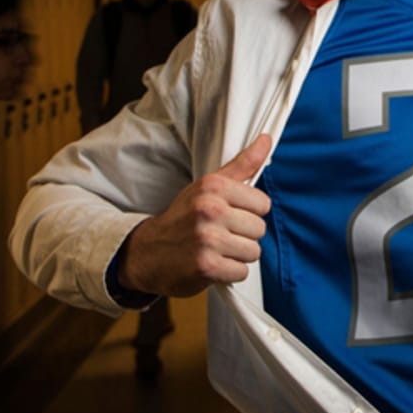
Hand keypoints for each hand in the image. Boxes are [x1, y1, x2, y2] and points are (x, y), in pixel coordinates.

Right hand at [119, 134, 272, 296]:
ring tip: (217, 249)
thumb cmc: (183, 217)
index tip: (231, 215)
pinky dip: (230, 272)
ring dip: (238, 255)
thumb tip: (267, 139)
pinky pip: (241, 272)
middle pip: (260, 229)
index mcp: (213, 187)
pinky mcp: (207, 266)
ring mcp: (208, 239)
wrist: (146, 252)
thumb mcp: (207, 186)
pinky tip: (213, 264)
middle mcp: (210, 210)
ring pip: (253, 252)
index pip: (263, 203)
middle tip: (221, 234)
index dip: (250, 212)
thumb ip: (242, 165)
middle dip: (244, 235)